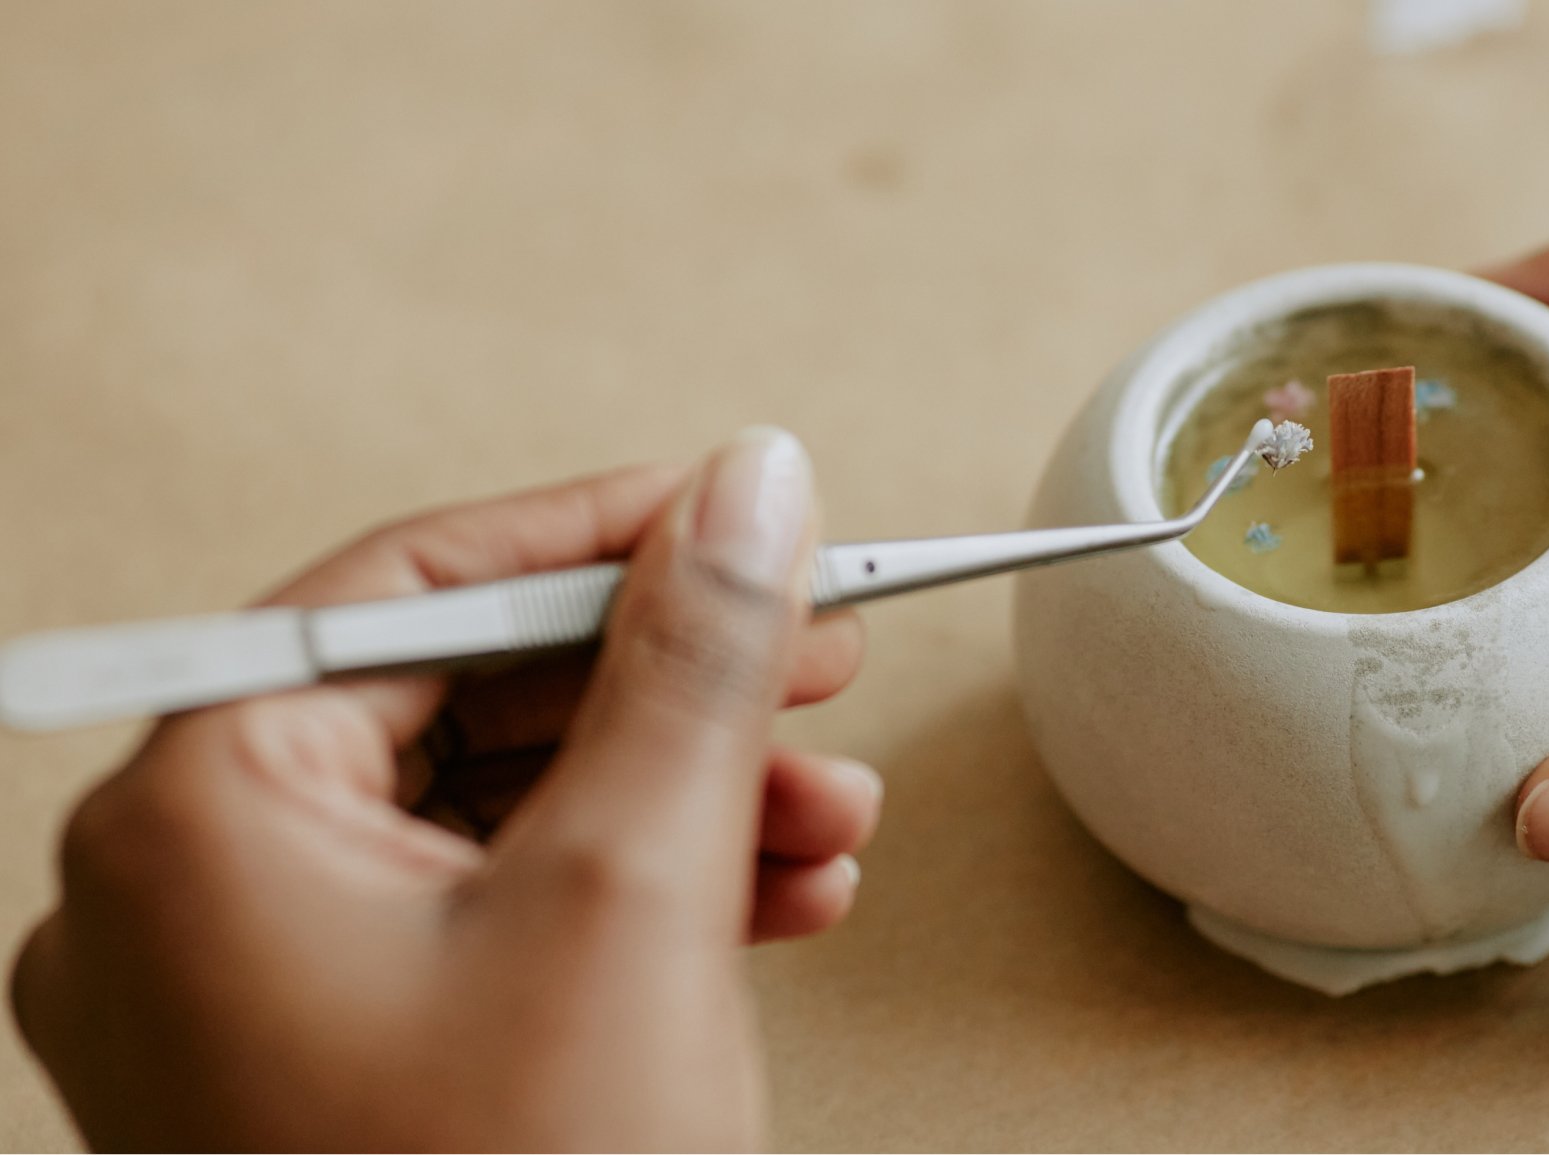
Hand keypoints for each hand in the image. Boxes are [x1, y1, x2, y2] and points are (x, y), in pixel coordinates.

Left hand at [10, 428, 878, 1148]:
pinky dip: (634, 898)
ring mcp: (249, 993)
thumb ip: (691, 662)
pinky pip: (488, 922)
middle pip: (462, 703)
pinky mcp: (329, 1063)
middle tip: (814, 655)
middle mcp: (186, 896)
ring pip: (493, 818)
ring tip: (826, 815)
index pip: (413, 590)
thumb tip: (749, 488)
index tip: (746, 515)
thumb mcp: (634, 892)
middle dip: (673, 694)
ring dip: (681, 802)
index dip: (607, 538)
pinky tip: (772, 894)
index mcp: (193, 822)